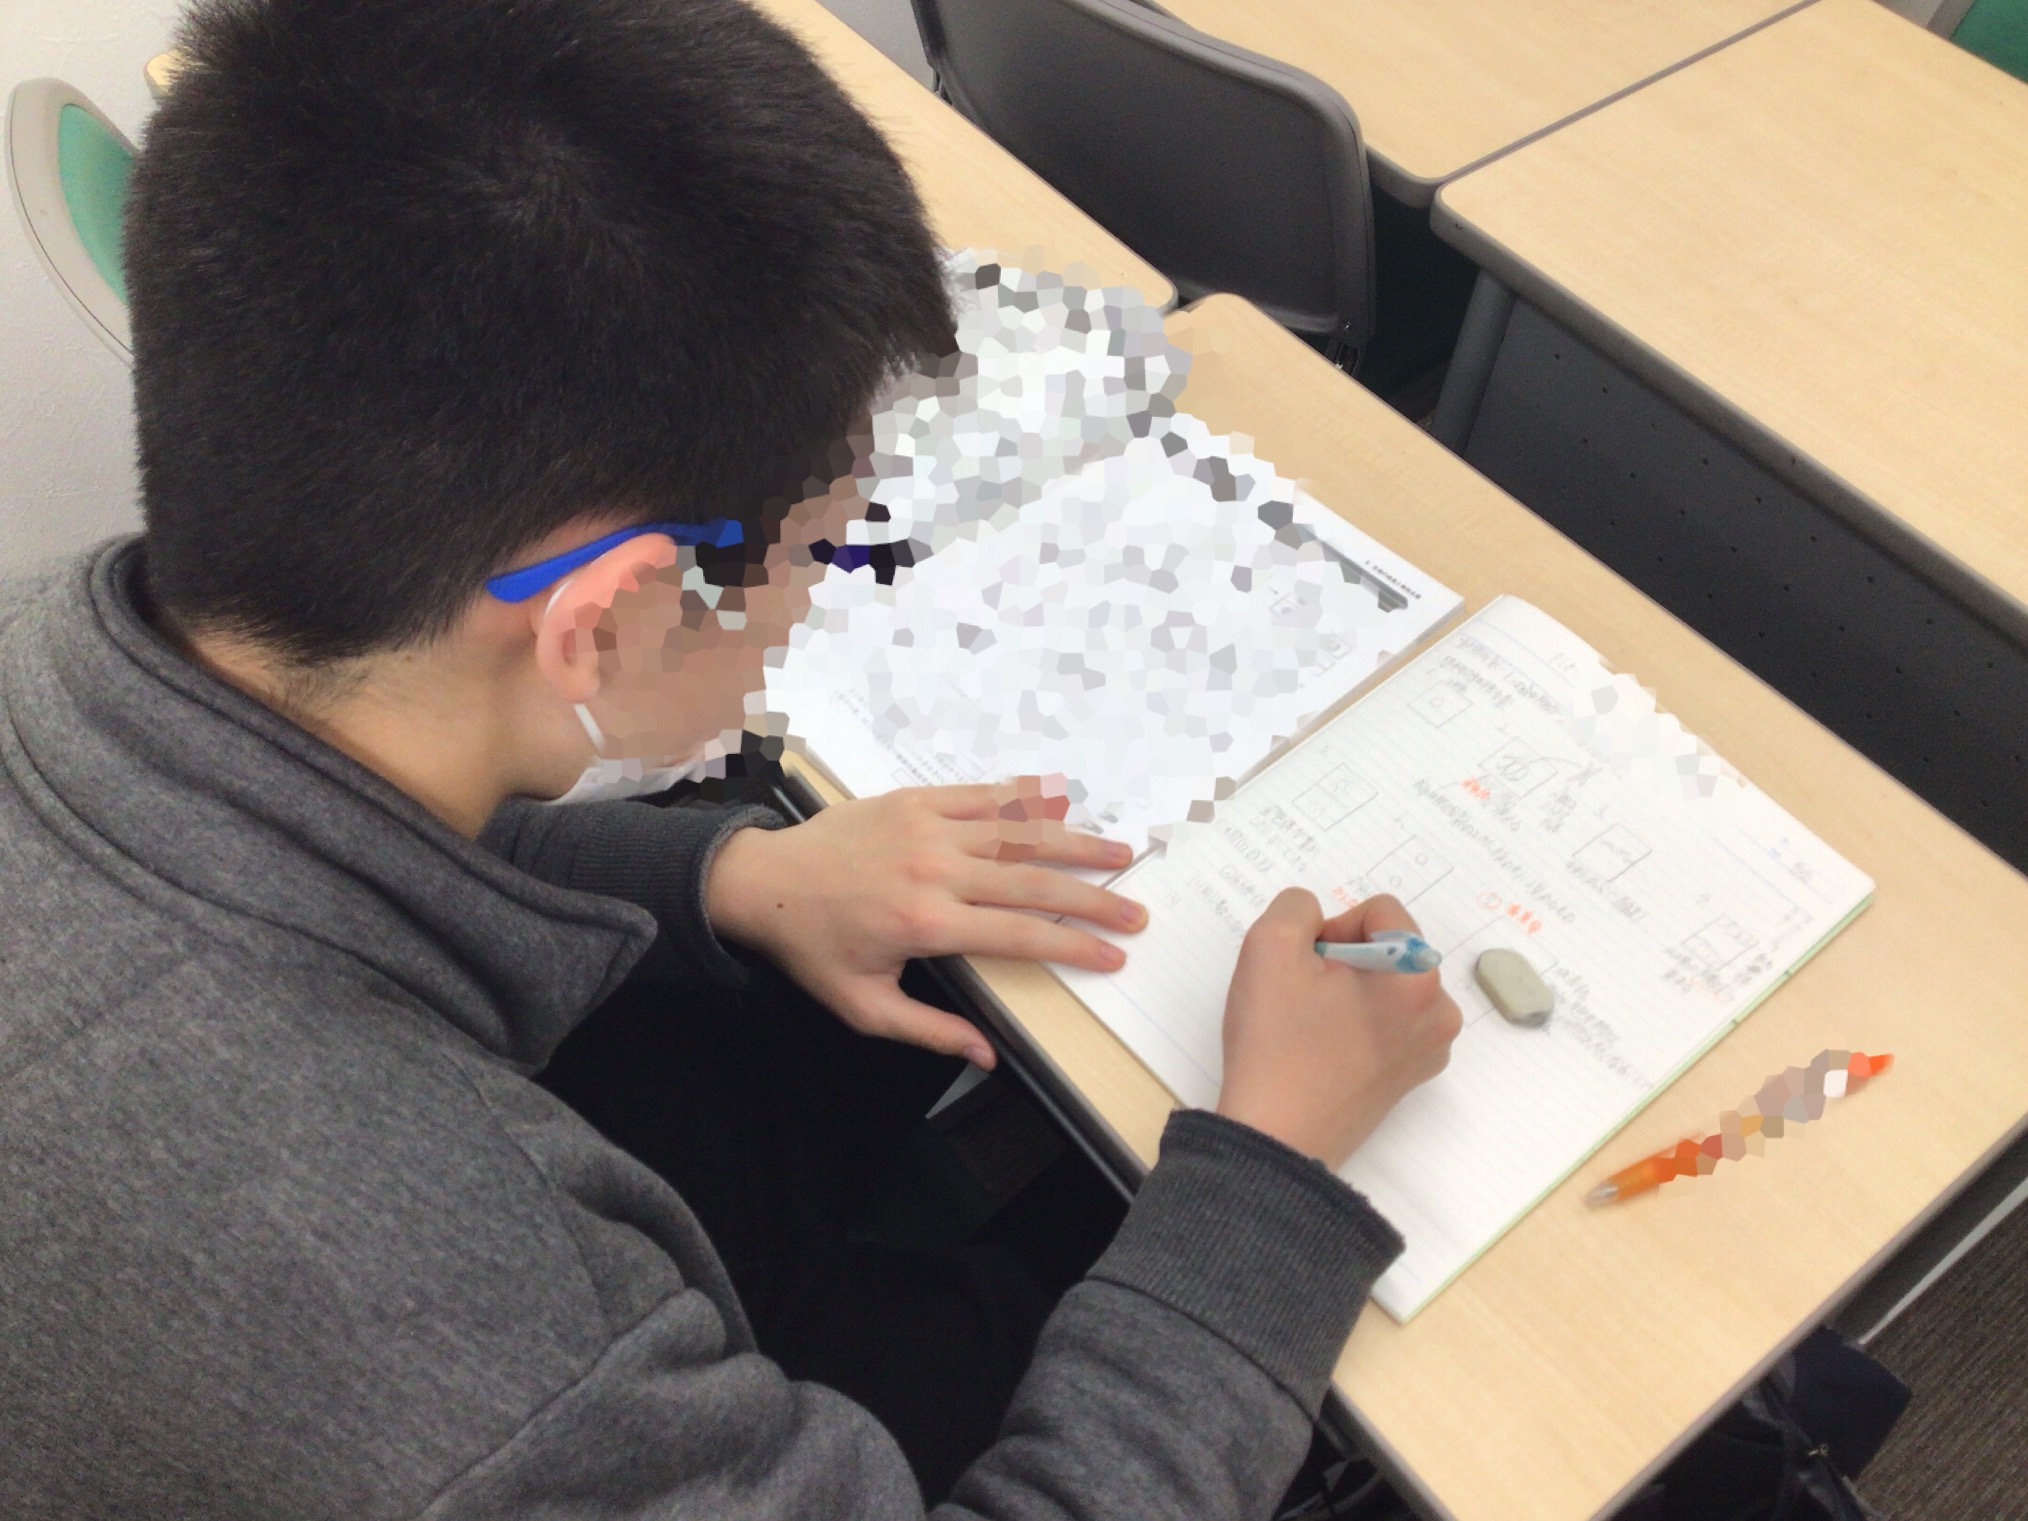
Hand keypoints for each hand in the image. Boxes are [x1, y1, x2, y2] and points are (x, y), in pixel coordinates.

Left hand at [705, 778, 1146, 1067]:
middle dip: (1092, 899)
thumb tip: (987, 1056)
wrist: (764, 882)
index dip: (1074, 946)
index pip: (1021, 935)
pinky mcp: (914, 800)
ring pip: (1018, 832)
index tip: (1114, 955)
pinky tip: (1062, 799)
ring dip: (1074, 842)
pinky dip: (1025, 796)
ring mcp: (927, 827)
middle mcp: (936, 869)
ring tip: (1120, 852)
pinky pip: (982, 795)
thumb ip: (930, 1030)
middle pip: (1033, 881)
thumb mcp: (865, 1006)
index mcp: (927, 922)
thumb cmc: (814, 950)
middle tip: (1136, 911)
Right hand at [1216, 891, 1461, 1168]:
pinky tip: (1326, 1048)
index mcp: (1419, 976)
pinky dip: (1359, 1023)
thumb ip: (1296, 907)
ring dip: (1350, 990)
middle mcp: (1441, 1011)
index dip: (1331, 928)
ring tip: (1313, 1025)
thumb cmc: (1276, 1045)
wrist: (1276, 1138)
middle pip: (1389, 949)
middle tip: (1305, 997)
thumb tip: (1316, 918)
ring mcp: (1431, 1048)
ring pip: (1388, 986)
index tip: (1306, 967)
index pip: (1380, 911)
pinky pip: (1390, 1023)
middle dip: (1344, 959)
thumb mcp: (1269, 947)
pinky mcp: (1413, 1076)